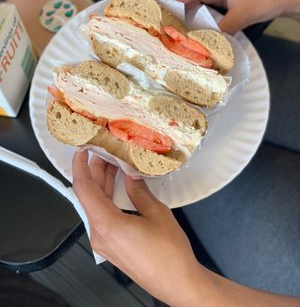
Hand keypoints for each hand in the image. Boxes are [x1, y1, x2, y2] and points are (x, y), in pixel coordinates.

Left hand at [72, 151, 299, 306]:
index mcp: (106, 224)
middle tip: (104, 151)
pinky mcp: (111, 246)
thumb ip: (138, 190)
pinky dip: (108, 198)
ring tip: (112, 164)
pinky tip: (118, 186)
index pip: (84, 189)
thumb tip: (130, 175)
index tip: (82, 150)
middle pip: (89, 196)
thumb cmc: (169, 253)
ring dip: (102, 184)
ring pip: (96, 206)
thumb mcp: (156, 213)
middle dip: (95, 171)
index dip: (81, 166)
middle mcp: (99, 234)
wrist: (178, 283)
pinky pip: (103, 216)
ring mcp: (103, 242)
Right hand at [161, 0, 299, 33]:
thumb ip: (219, 30)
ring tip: (165, 22)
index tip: (156, 17)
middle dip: (167, 2)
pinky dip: (187, 8)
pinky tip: (182, 20)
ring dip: (176, 6)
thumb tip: (200, 43)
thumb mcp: (242, 16)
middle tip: (156, 20)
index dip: (169, 3)